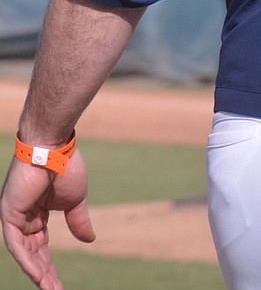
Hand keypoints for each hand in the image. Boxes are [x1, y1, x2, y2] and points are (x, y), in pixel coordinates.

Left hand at [1, 152, 93, 289]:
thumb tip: (90, 240)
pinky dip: (26, 260)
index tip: (60, 285)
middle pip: (32, 253)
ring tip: (51, 289)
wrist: (55, 146)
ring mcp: (14, 215)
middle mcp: (23, 216)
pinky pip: (15, 244)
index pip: (40, 246)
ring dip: (37, 273)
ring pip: (23, 253)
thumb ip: (78, 221)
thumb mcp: (76, 200)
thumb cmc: (66, 166)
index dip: (49, 266)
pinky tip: (38, 275)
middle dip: (44, 274)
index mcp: (37, 212)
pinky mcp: (8, 213)